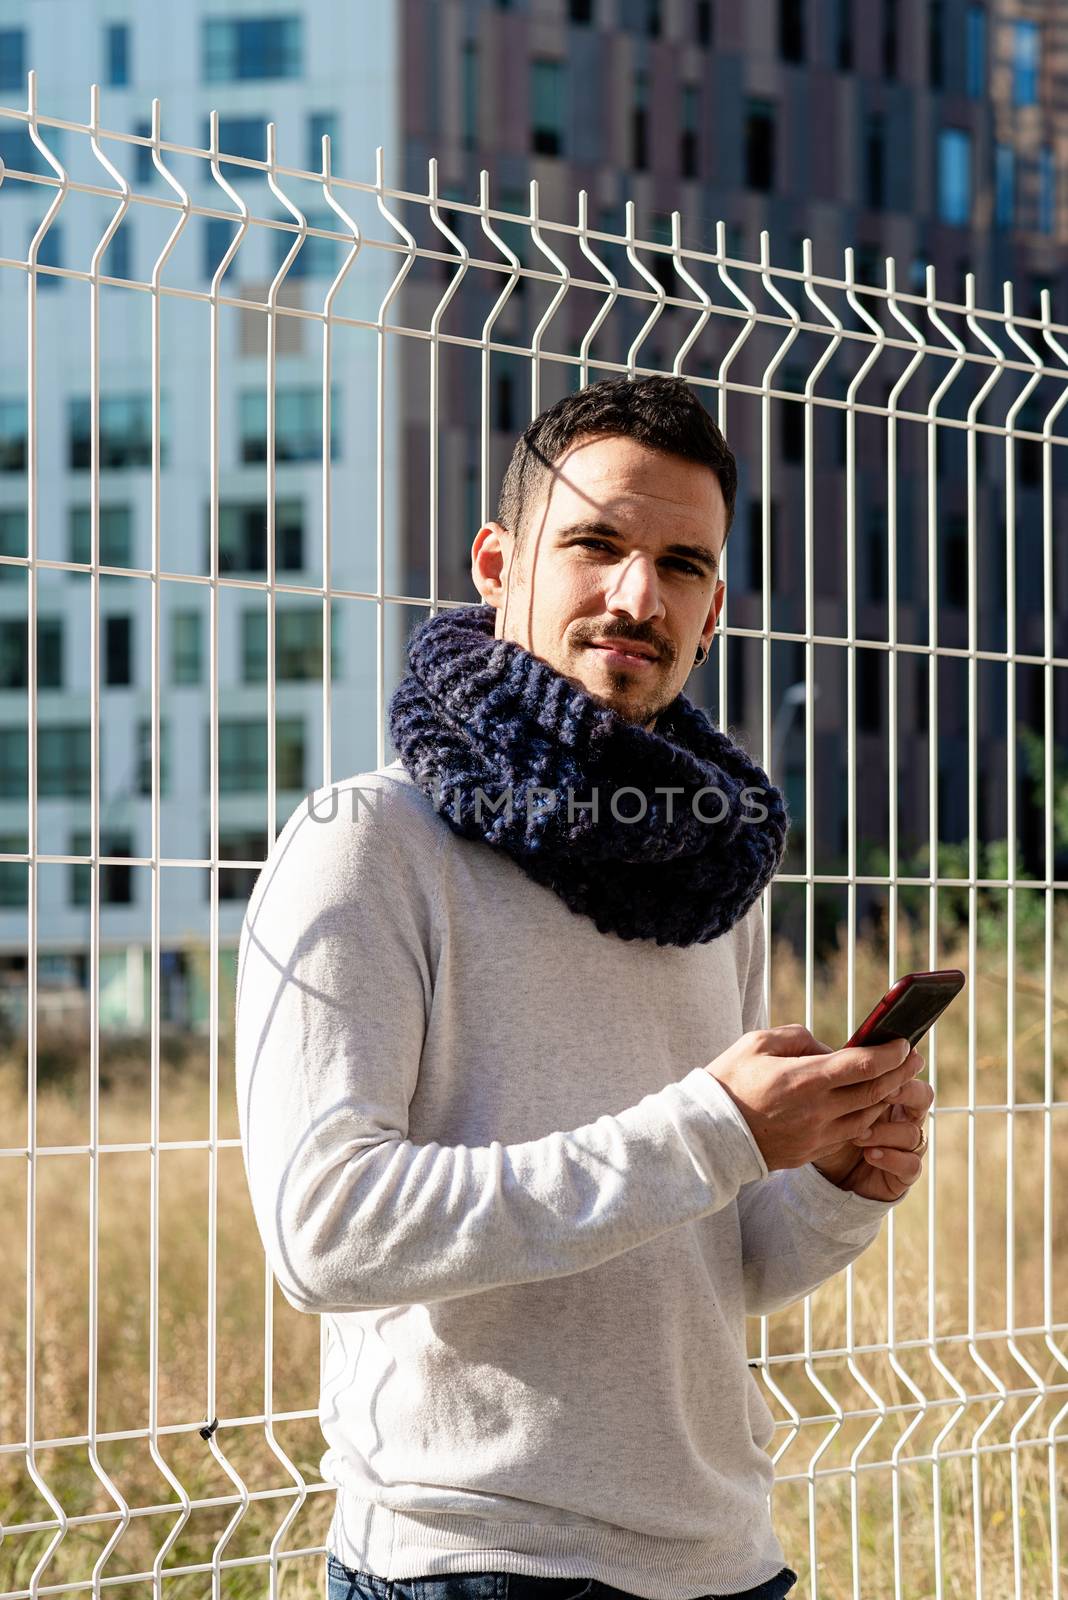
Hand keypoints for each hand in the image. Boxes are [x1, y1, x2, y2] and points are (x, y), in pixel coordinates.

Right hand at [706, 1024, 924, 1173]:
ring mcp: (817, 1135)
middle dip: (899, 1073)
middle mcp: (818, 1110)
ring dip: (886, 1097)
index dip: (889, 1053)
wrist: (708, 1134)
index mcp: (805, 1080)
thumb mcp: (758, 1043)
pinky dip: (866, 1117)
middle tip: (914, 1058)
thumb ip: (799, 1038)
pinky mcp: (812, 1151)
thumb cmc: (729, 1080)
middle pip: (874, 1091)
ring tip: (896, 1080)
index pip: (862, 1065)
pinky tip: (869, 1104)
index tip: (903, 1042)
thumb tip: (829, 1049)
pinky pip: (850, 1134)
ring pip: (868, 1116)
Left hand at [811, 1067, 933, 1201]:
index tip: (883, 1063)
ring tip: (858, 1135)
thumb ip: (840, 1080)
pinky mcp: (905, 1173)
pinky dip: (892, 1158)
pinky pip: (912, 1164)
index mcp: (891, 1094)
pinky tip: (870, 1155)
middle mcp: (905, 1117)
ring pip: (913, 1132)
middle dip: (905, 1092)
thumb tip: (829, 1052)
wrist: (829, 1175)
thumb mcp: (832, 1102)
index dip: (899, 1066)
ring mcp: (908, 1145)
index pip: (907, 1072)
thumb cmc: (831, 1130)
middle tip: (883, 1093)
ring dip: (885, 1131)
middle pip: (923, 1095)